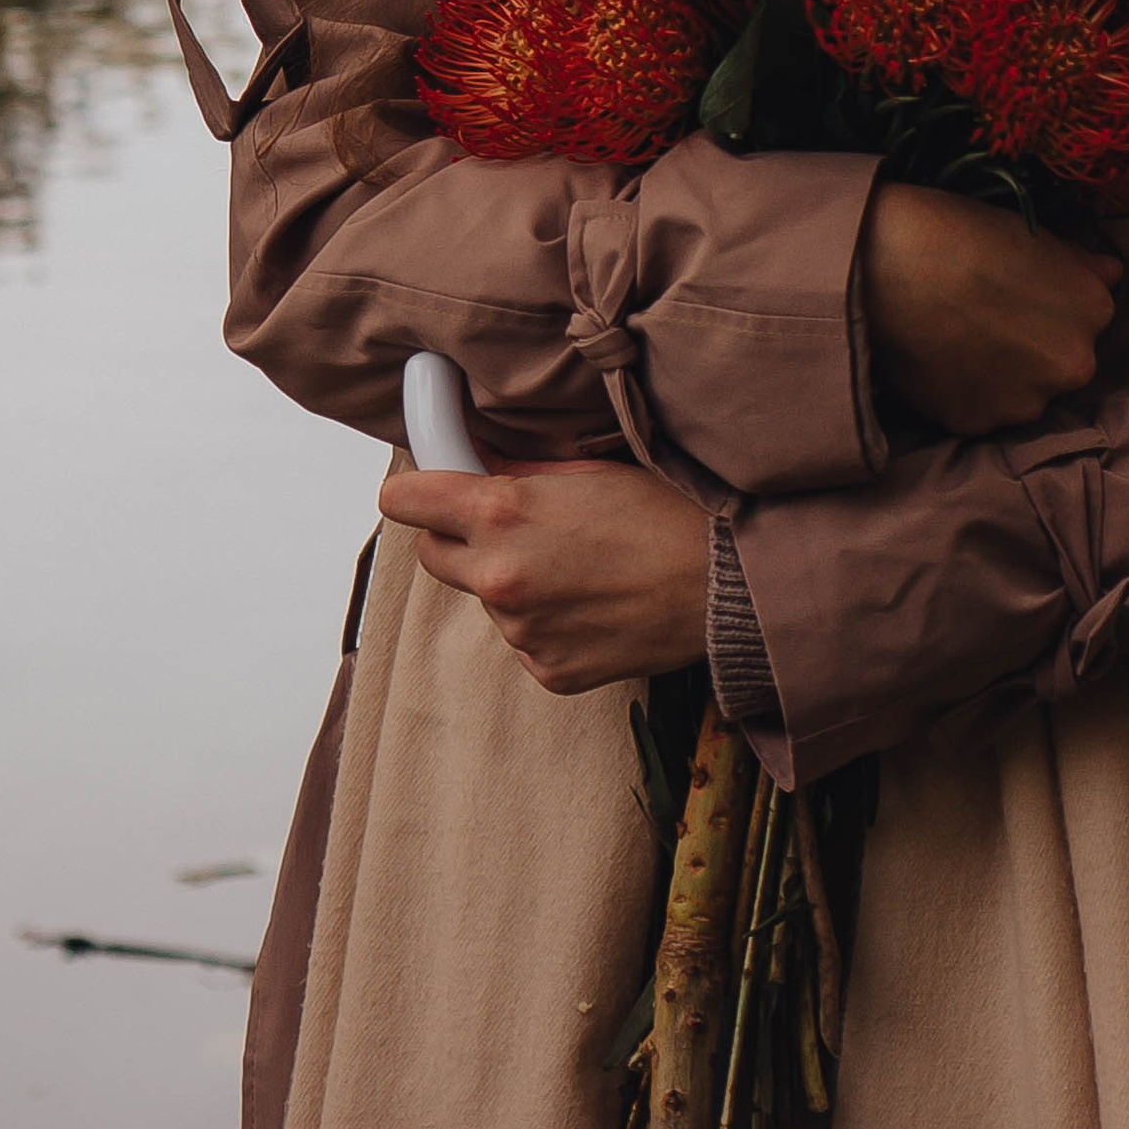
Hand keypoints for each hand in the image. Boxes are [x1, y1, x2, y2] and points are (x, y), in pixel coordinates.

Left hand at [379, 457, 710, 695]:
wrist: (722, 588)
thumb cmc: (664, 514)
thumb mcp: (588, 471)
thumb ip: (518, 468)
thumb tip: (474, 458)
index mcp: (503, 515)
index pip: (406, 501)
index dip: (414, 491)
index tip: (423, 491)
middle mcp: (499, 577)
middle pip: (433, 555)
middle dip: (459, 538)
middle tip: (511, 527)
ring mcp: (520, 632)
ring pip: (486, 599)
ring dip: (512, 582)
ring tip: (578, 568)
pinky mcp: (546, 670)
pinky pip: (524, 638)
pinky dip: (546, 622)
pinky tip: (592, 604)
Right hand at [859, 184, 1120, 435]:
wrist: (887, 263)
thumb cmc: (960, 231)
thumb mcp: (1030, 232)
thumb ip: (1078, 262)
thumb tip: (1112, 273)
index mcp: (1092, 311)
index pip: (1087, 318)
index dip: (1050, 306)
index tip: (1019, 293)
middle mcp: (1071, 365)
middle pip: (1058, 362)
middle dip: (1032, 347)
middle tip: (987, 318)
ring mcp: (1024, 402)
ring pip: (1021, 394)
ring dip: (1001, 376)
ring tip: (959, 338)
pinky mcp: (976, 423)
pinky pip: (978, 411)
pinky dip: (965, 392)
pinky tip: (940, 359)